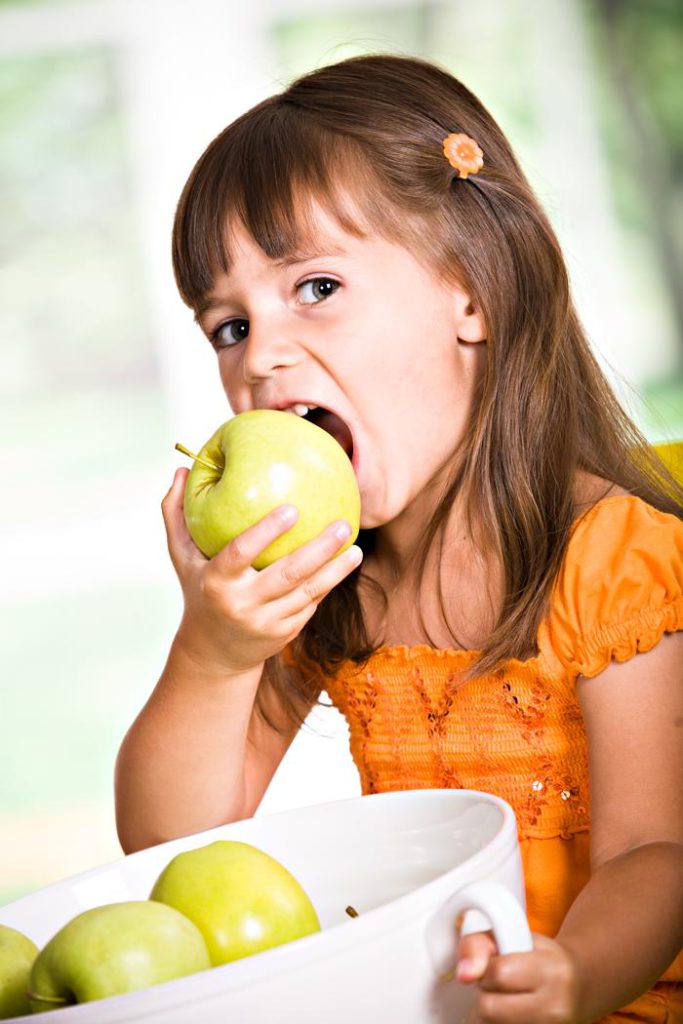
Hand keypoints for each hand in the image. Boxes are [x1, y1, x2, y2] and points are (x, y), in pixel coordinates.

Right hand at [161, 468, 362, 674]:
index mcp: (216, 581)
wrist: (213, 653)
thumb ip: (176, 514)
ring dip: (336, 570)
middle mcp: (242, 604)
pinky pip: (310, 604)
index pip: (241, 553)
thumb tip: (180, 469)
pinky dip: (328, 584)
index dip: (266, 532)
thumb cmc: (199, 590)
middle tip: (342, 524)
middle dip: (319, 550)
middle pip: (288, 574)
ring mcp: (266, 623)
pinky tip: (345, 563)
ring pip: (307, 593)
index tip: (292, 508)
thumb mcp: (181, 558)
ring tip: (354, 547)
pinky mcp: (284, 634)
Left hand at [456, 929, 581, 1023]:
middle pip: (489, 1008)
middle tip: (498, 987)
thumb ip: (479, 944)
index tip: (494, 967)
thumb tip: (464, 974)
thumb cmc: (541, 958)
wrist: (579, 985)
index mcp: (551, 970)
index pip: (498, 973)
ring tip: (506, 1001)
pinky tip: (510, 1016)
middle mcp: (555, 1006)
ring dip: (489, 1016)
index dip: (486, 969)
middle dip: (485, 995)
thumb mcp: (513, 935)